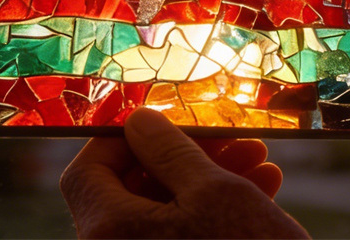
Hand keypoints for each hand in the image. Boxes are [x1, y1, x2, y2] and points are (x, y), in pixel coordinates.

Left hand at [60, 108, 308, 238]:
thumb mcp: (212, 190)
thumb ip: (169, 150)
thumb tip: (136, 121)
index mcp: (107, 231)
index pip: (88, 169)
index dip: (124, 138)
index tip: (169, 122)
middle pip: (134, 188)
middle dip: (188, 155)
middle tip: (231, 139)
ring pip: (164, 211)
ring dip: (211, 178)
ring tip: (259, 161)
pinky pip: (180, 236)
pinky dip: (214, 212)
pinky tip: (262, 188)